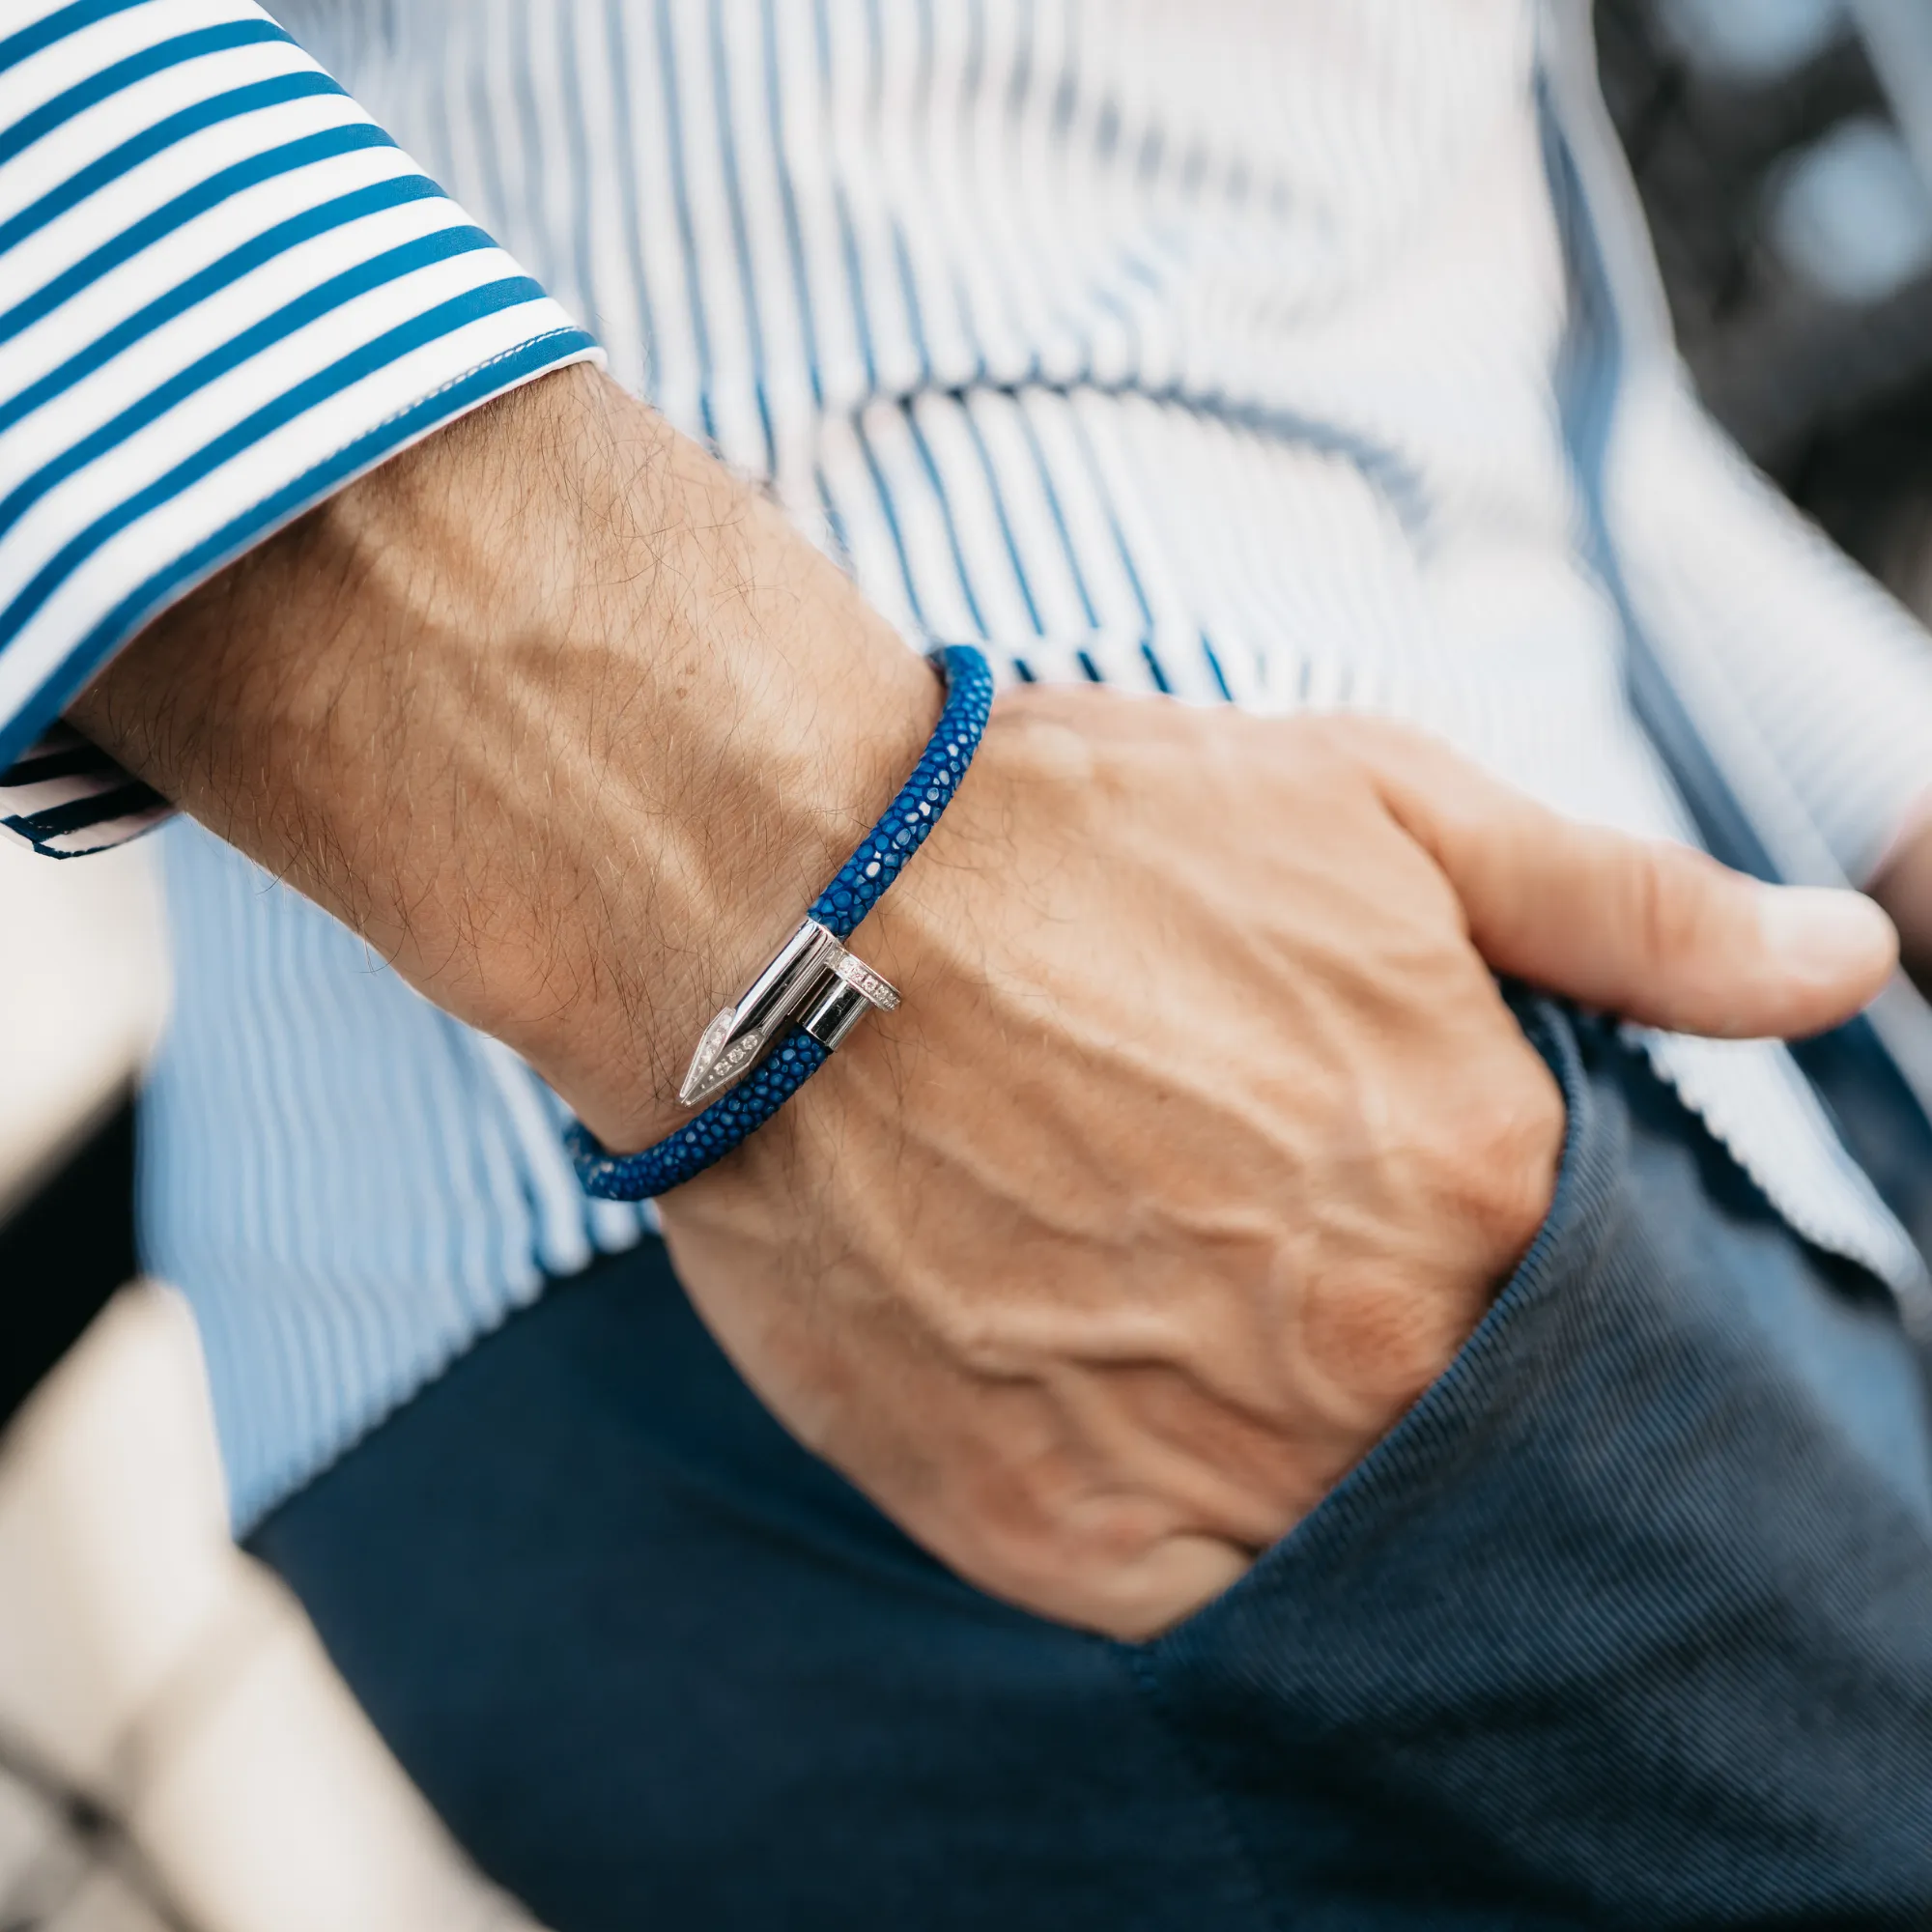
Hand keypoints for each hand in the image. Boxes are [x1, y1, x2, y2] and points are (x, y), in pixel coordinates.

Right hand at [75, 366, 1897, 1640]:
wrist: (780, 901)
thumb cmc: (1072, 835)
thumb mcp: (1378, 804)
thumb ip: (1628, 913)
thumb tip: (1847, 967)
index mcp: (1474, 1169)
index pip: (1591, 1296)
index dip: (1513, 1252)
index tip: (1423, 1206)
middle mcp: (1363, 1342)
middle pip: (1471, 1423)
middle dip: (1415, 1351)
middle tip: (1283, 1253)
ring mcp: (1203, 1455)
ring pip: (1343, 1529)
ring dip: (1312, 1451)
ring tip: (1200, 1320)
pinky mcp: (1047, 1534)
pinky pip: (1195, 1603)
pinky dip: (1200, 1534)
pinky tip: (1140, 1410)